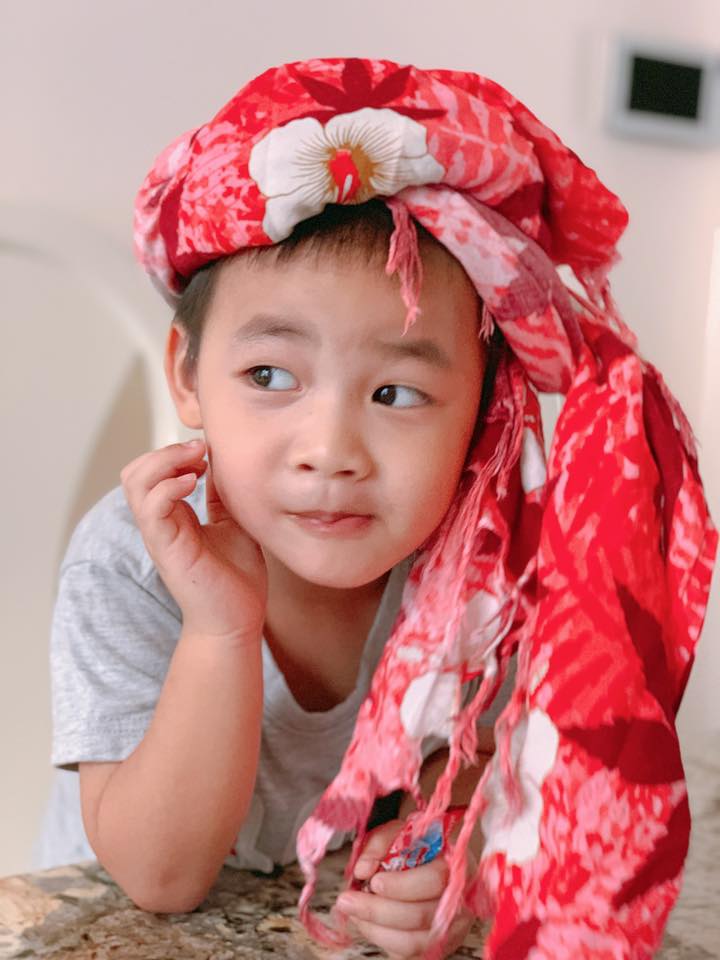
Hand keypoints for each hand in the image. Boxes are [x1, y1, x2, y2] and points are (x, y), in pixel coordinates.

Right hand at [120, 438, 266, 640]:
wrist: (237, 621)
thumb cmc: (236, 578)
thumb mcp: (232, 524)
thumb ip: (221, 497)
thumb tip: (221, 462)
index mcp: (174, 517)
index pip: (151, 472)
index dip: (173, 452)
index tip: (206, 450)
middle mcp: (161, 524)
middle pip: (135, 473)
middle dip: (165, 451)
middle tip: (199, 451)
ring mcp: (160, 535)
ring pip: (135, 484)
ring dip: (163, 463)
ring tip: (196, 464)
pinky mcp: (167, 548)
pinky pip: (151, 508)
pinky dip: (167, 487)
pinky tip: (193, 483)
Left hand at [334, 819, 474, 959]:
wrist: (436, 862)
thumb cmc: (419, 846)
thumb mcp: (400, 831)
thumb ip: (380, 844)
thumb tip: (363, 870)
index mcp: (457, 865)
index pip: (434, 880)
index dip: (402, 885)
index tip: (374, 881)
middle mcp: (460, 902)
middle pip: (420, 916)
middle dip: (377, 910)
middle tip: (347, 900)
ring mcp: (451, 929)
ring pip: (412, 942)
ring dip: (375, 929)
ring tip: (354, 912)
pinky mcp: (438, 947)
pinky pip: (408, 954)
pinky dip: (382, 940)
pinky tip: (368, 923)